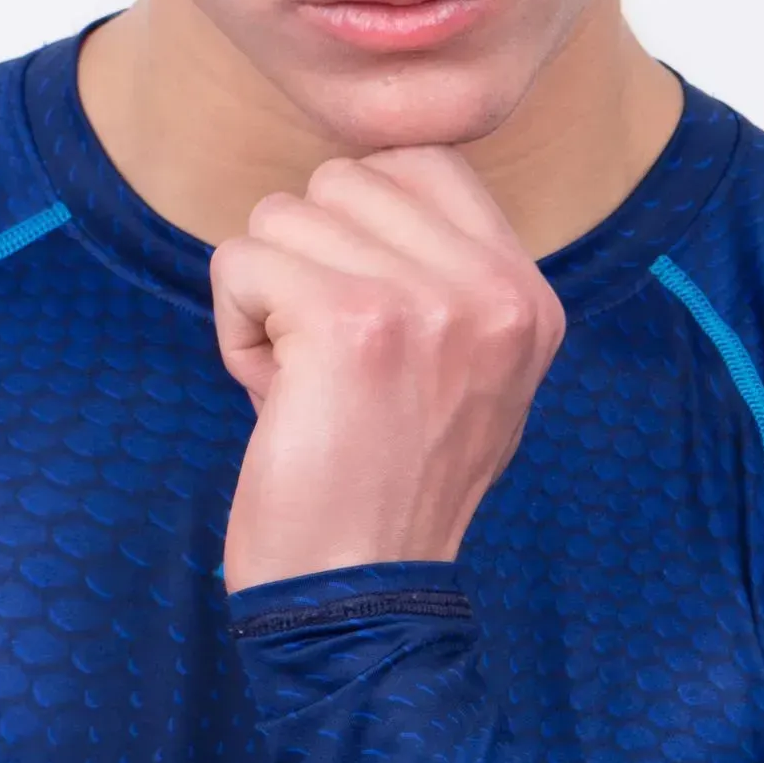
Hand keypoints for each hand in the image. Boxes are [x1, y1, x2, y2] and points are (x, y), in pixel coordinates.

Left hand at [212, 147, 566, 590]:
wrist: (364, 597)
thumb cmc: (385, 489)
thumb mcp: (462, 373)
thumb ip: (439, 276)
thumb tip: (357, 183)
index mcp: (528, 298)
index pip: (425, 165)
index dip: (358, 223)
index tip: (361, 316)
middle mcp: (495, 291)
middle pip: (344, 181)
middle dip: (308, 262)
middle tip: (330, 361)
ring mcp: (428, 300)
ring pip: (283, 216)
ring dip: (268, 299)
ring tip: (307, 385)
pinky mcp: (351, 320)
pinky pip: (239, 260)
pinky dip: (234, 331)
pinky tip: (275, 398)